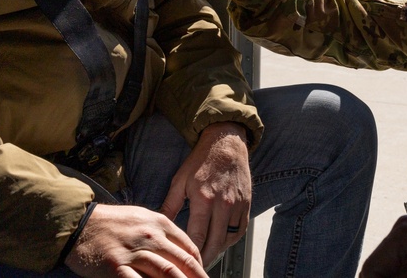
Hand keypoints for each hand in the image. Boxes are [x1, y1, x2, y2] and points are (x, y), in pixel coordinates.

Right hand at [64, 203, 206, 277]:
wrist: (79, 223)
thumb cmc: (111, 222)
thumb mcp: (143, 219)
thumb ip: (163, 234)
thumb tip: (180, 253)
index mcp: (160, 223)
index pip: (189, 248)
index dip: (200, 267)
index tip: (203, 277)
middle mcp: (151, 237)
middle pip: (182, 263)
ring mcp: (134, 252)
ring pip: (167, 273)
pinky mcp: (116, 266)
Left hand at [159, 122, 251, 267]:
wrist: (226, 142)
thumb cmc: (202, 160)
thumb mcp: (180, 180)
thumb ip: (170, 205)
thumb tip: (160, 225)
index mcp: (204, 198)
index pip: (197, 236)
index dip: (190, 253)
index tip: (184, 261)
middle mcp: (223, 203)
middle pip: (215, 243)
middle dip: (204, 258)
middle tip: (195, 266)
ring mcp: (237, 204)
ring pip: (229, 239)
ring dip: (218, 250)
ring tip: (206, 256)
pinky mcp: (246, 203)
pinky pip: (240, 230)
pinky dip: (231, 240)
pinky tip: (221, 242)